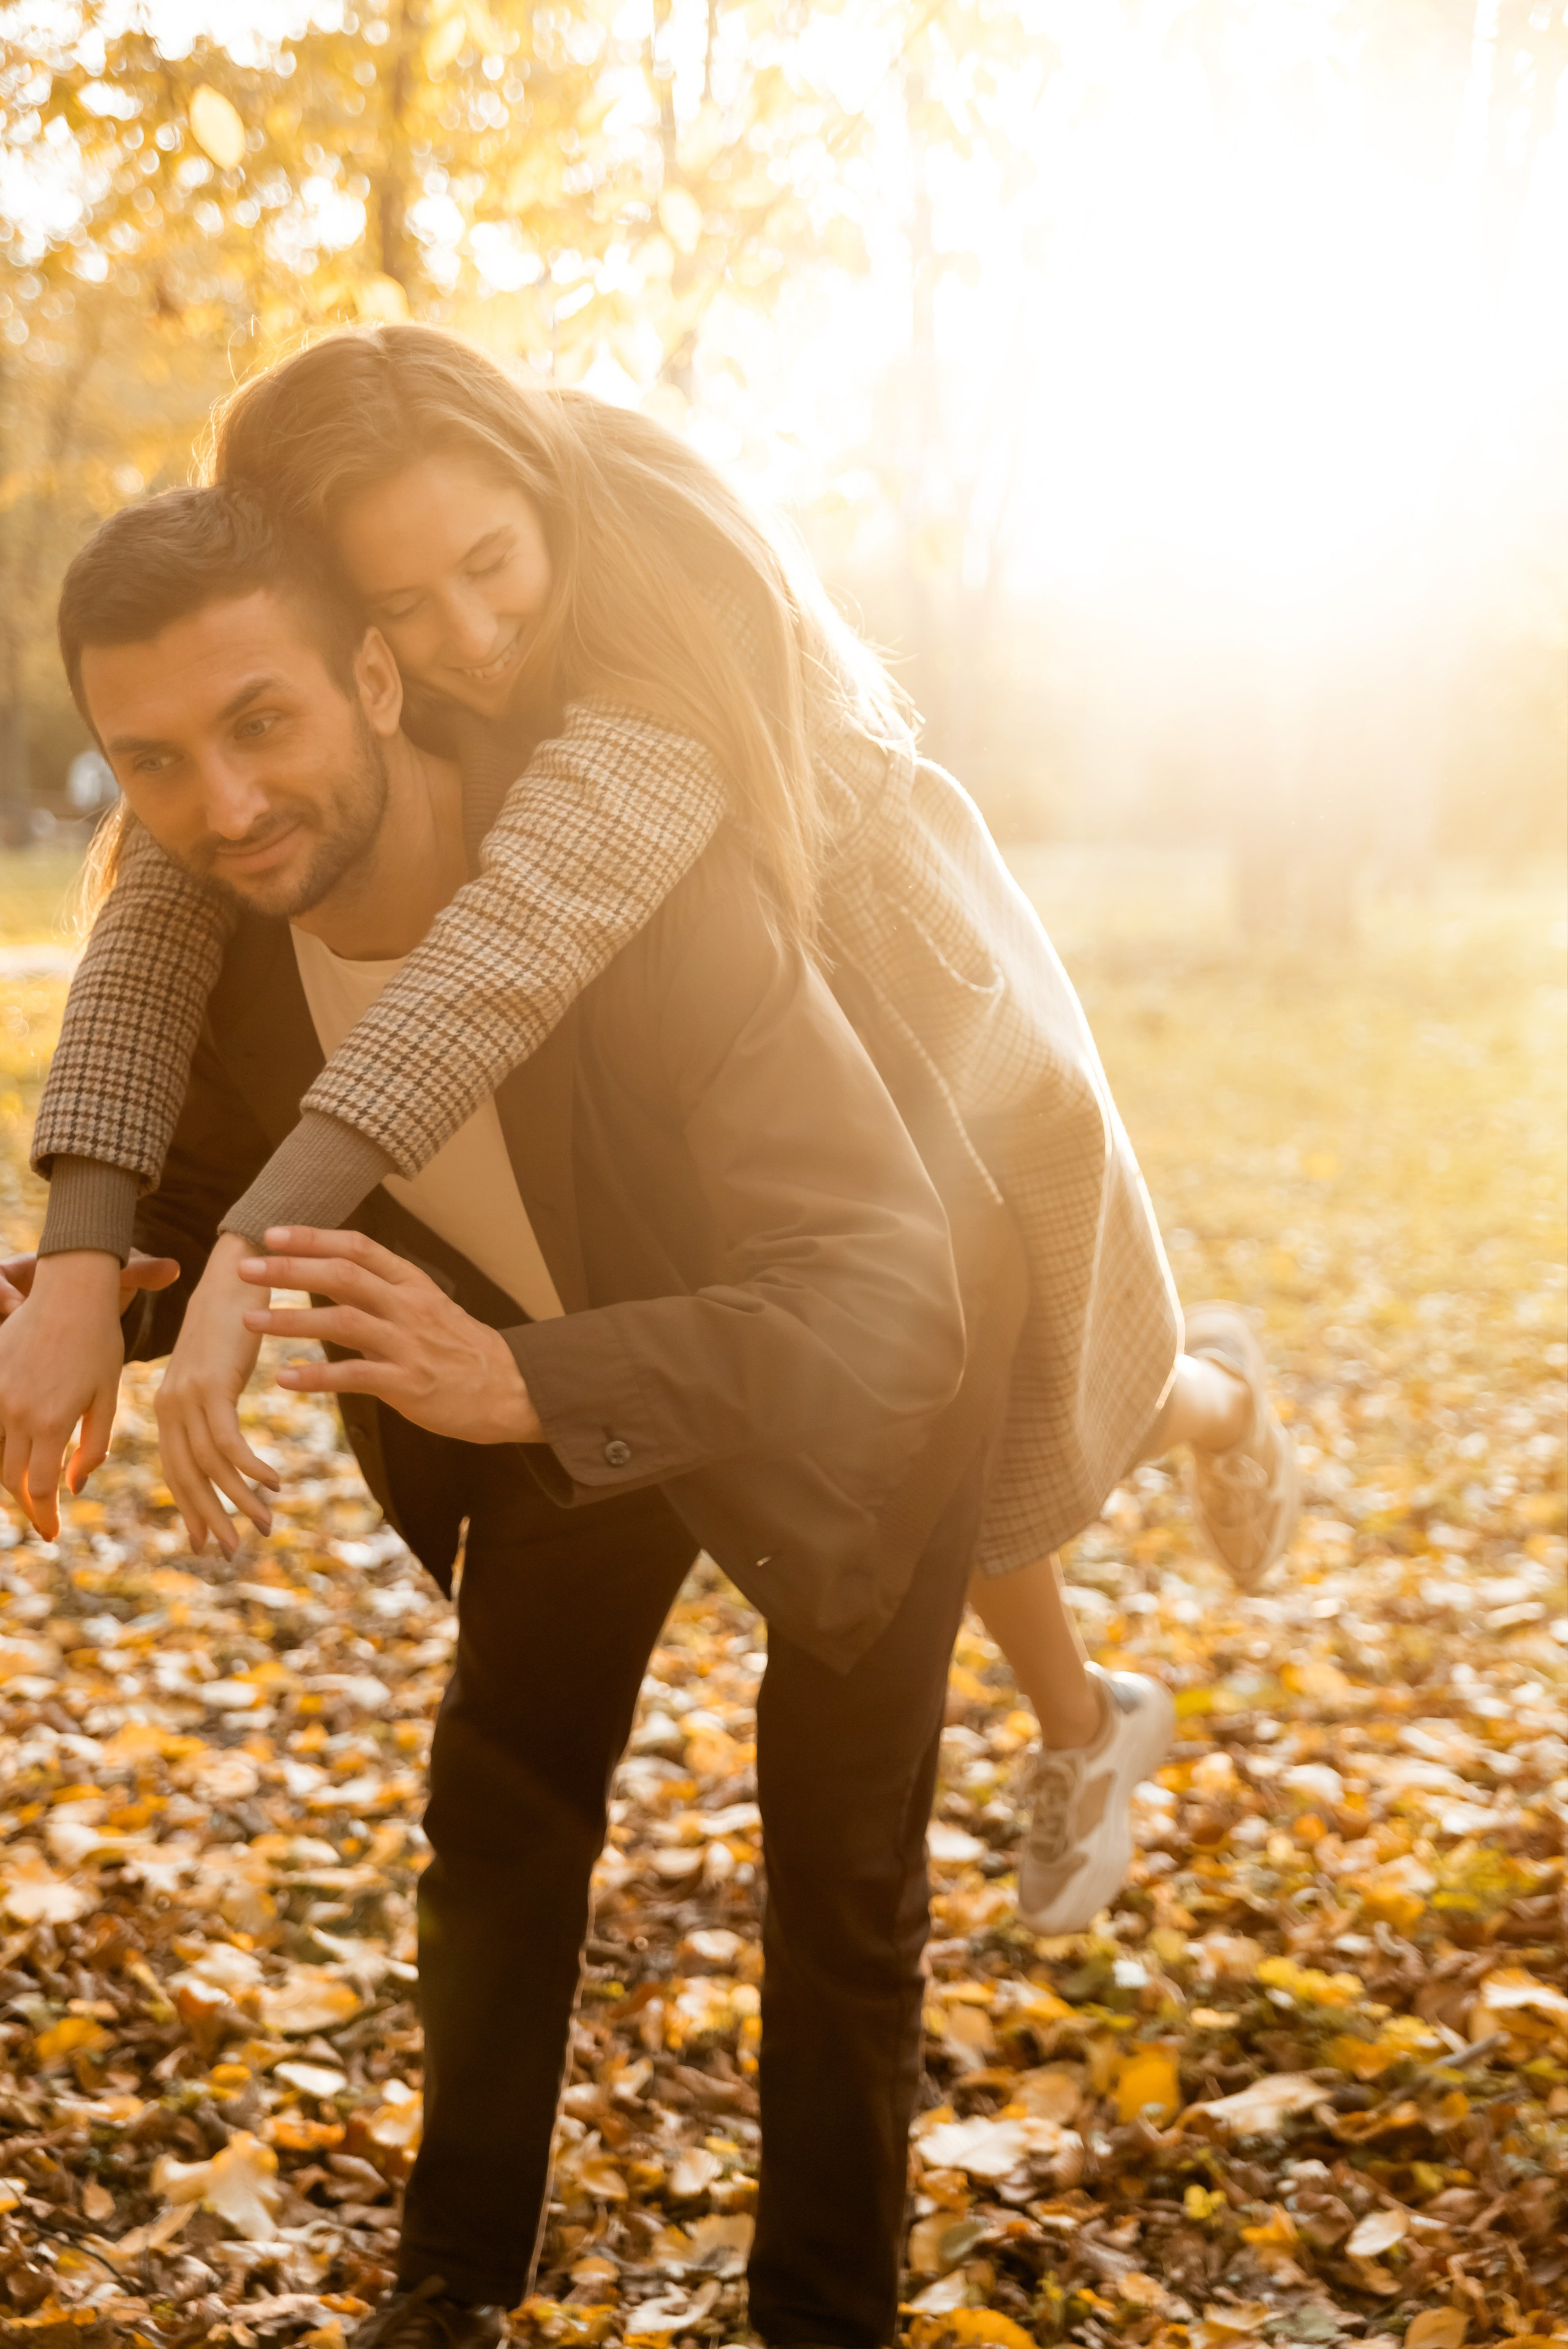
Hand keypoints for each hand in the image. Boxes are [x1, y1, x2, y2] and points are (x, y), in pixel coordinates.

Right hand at [0, 1248, 178, 1538]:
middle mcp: (16, 1411)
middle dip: (26, 1504)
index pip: (37, 1488)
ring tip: (30, 1489)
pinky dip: (0, 1442)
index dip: (44, 1516)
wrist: (70, 1293)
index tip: (53, 1532)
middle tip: (44, 1517)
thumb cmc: (99, 1344)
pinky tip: (16, 1451)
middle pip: (10, 1478)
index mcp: (51, 1421)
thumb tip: (75, 1485)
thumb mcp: (106, 1396)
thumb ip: (93, 1444)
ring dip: (10, 1476)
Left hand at [155, 1231, 280, 1557]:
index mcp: (169, 1405)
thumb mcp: (216, 1368)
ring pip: (211, 1467)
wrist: (237, 1271)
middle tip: (232, 1550)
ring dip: (240, 1501)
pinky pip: (231, 1443)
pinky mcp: (212, 1386)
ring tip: (265, 1524)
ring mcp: (188, 1397)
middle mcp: (170, 1405)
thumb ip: (211, 1404)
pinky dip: (252, 1469)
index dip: (191, 1509)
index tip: (206, 1540)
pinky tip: (275, 1483)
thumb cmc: (232, 1317)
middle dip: (211, 1518)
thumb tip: (218, 1434)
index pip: (176, 1470)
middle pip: (187, 1477)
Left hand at [239, 1226, 544, 1445]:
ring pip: (343, 1322)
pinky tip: (284, 1378)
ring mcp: (409, 1345)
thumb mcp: (427, 1308)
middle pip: (343, 1276)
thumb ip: (383, 1293)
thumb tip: (332, 1276)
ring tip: (251, 1320)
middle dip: (290, 1270)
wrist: (510, 1390)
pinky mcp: (409, 1384)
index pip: (358, 1247)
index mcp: (412, 1283)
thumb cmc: (460, 1349)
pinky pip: (355, 1376)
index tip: (272, 1234)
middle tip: (246, 1269)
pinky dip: (316, 1376)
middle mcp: (409, 1307)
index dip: (313, 1238)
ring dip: (291, 1320)